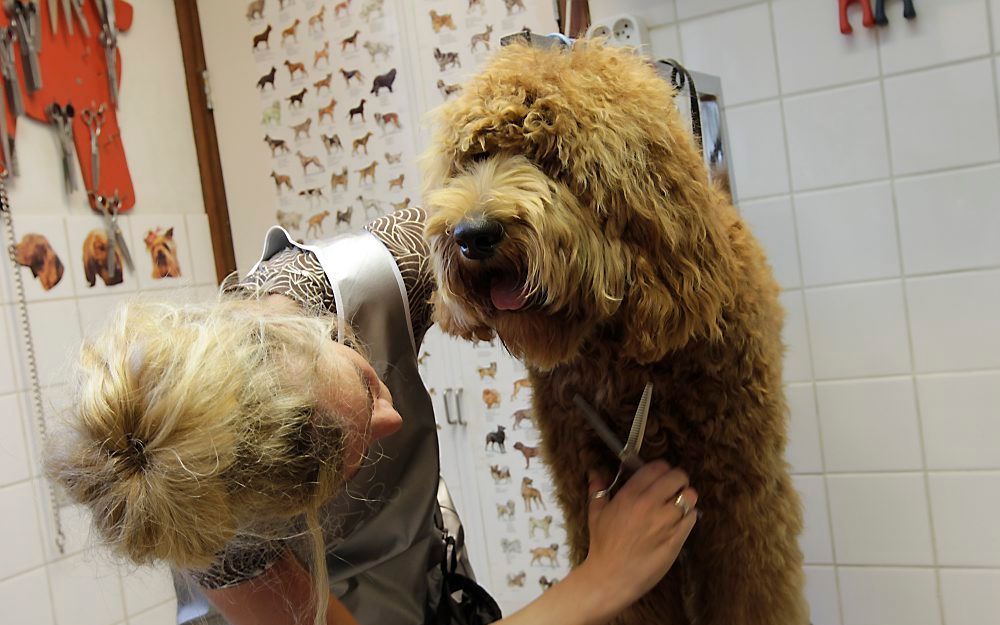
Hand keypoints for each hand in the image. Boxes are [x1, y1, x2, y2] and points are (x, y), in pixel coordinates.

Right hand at [578, 461, 697, 612]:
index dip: (663, 468)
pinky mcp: (676, 539)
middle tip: (673, 488)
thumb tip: (595, 473)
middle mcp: (649, 505)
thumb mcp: (596, 514)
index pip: (657, 467)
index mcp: (630, 495)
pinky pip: (692, 518)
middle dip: (678, 480)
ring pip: (689, 497)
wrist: (611, 577)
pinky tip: (679, 522)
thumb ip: (597, 489)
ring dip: (686, 499)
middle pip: (678, 477)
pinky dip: (688, 517)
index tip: (661, 475)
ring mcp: (665, 522)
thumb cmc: (603, 545)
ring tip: (679, 505)